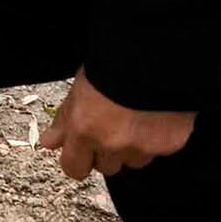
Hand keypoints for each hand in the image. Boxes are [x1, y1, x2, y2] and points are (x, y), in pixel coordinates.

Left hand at [36, 74, 193, 181]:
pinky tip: (157, 115)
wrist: (159, 53)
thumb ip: (65, 119)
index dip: (78, 160)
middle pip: (106, 167)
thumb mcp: (80, 87)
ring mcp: (143, 147)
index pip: (73, 168)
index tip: (83, 151)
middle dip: (108, 153)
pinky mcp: (170, 145)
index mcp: (84, 129)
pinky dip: (158, 138)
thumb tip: (50, 142)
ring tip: (138, 117)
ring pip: (134, 161)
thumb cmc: (116, 62)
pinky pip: (160, 151)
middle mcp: (112, 143)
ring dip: (134, 148)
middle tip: (114, 126)